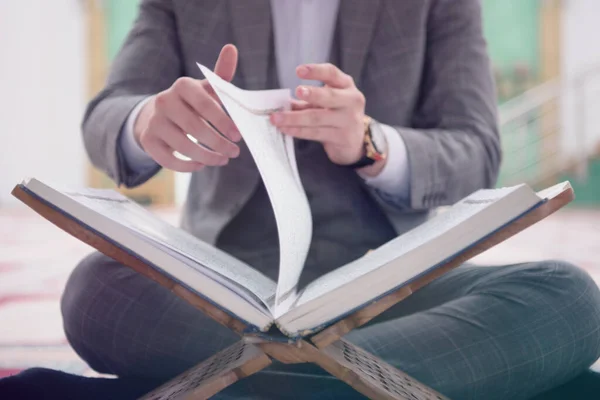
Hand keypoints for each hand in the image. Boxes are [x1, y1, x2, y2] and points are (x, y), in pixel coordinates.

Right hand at [134, 44, 241, 171]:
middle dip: (218, 143)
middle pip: (195, 127)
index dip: (223, 122)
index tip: (238, 136)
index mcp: (182, 85)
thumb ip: (221, 75)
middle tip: (234, 152)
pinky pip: (168, 160)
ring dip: (207, 157)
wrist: (160, 114)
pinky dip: (187, 166)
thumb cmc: (193, 103)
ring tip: (222, 160)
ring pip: (183, 146)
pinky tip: (201, 164)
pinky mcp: (148, 140)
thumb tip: (232, 48)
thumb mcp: (207, 88)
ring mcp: (154, 121)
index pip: (205, 104)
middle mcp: (164, 101)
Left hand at [269, 63, 371, 166]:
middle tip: (297, 91)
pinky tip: (285, 129)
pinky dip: (298, 131)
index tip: (298, 70)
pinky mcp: (342, 137)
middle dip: (313, 94)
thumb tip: (280, 100)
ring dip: (294, 118)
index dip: (316, 71)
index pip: (332, 73)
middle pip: (329, 96)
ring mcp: (348, 120)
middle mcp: (351, 101)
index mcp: (345, 85)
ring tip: (276, 118)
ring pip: (317, 118)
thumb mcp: (324, 102)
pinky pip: (315, 133)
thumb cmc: (335, 115)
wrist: (354, 141)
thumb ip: (306, 99)